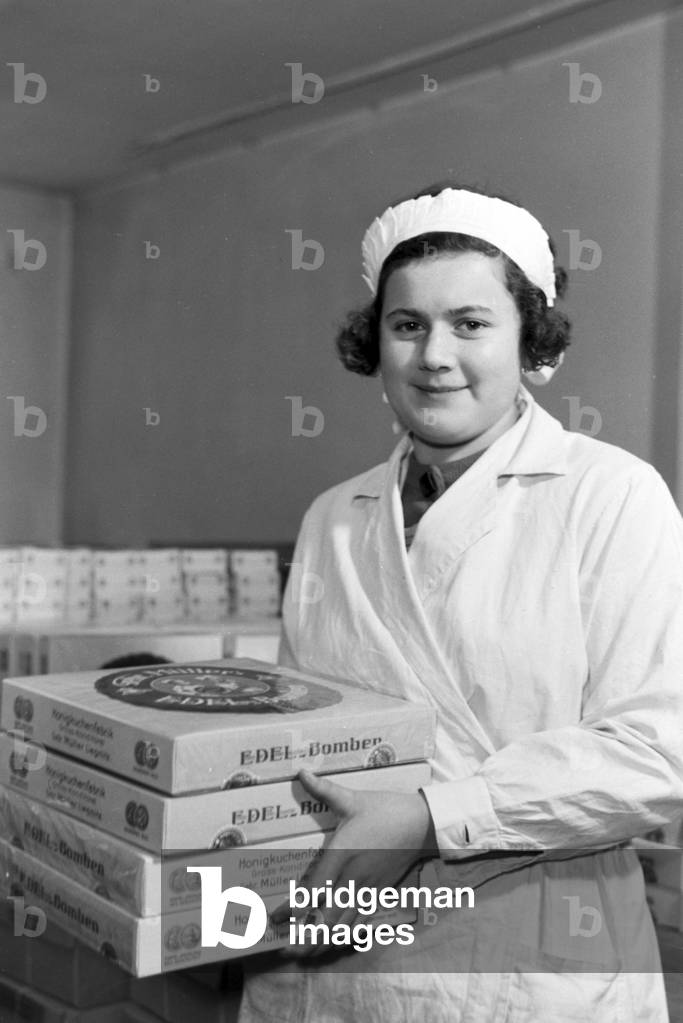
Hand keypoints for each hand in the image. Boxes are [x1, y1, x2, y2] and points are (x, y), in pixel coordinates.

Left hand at [272, 768, 437, 955]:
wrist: (422, 825)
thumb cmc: (385, 810)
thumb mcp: (354, 798)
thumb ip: (325, 789)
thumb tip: (301, 771)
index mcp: (343, 853)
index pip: (314, 888)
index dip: (294, 907)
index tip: (276, 918)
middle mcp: (353, 877)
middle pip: (326, 918)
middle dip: (304, 937)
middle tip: (283, 948)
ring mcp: (367, 889)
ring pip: (342, 926)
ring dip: (320, 943)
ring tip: (300, 954)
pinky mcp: (377, 894)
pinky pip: (358, 923)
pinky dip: (341, 937)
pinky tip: (329, 944)